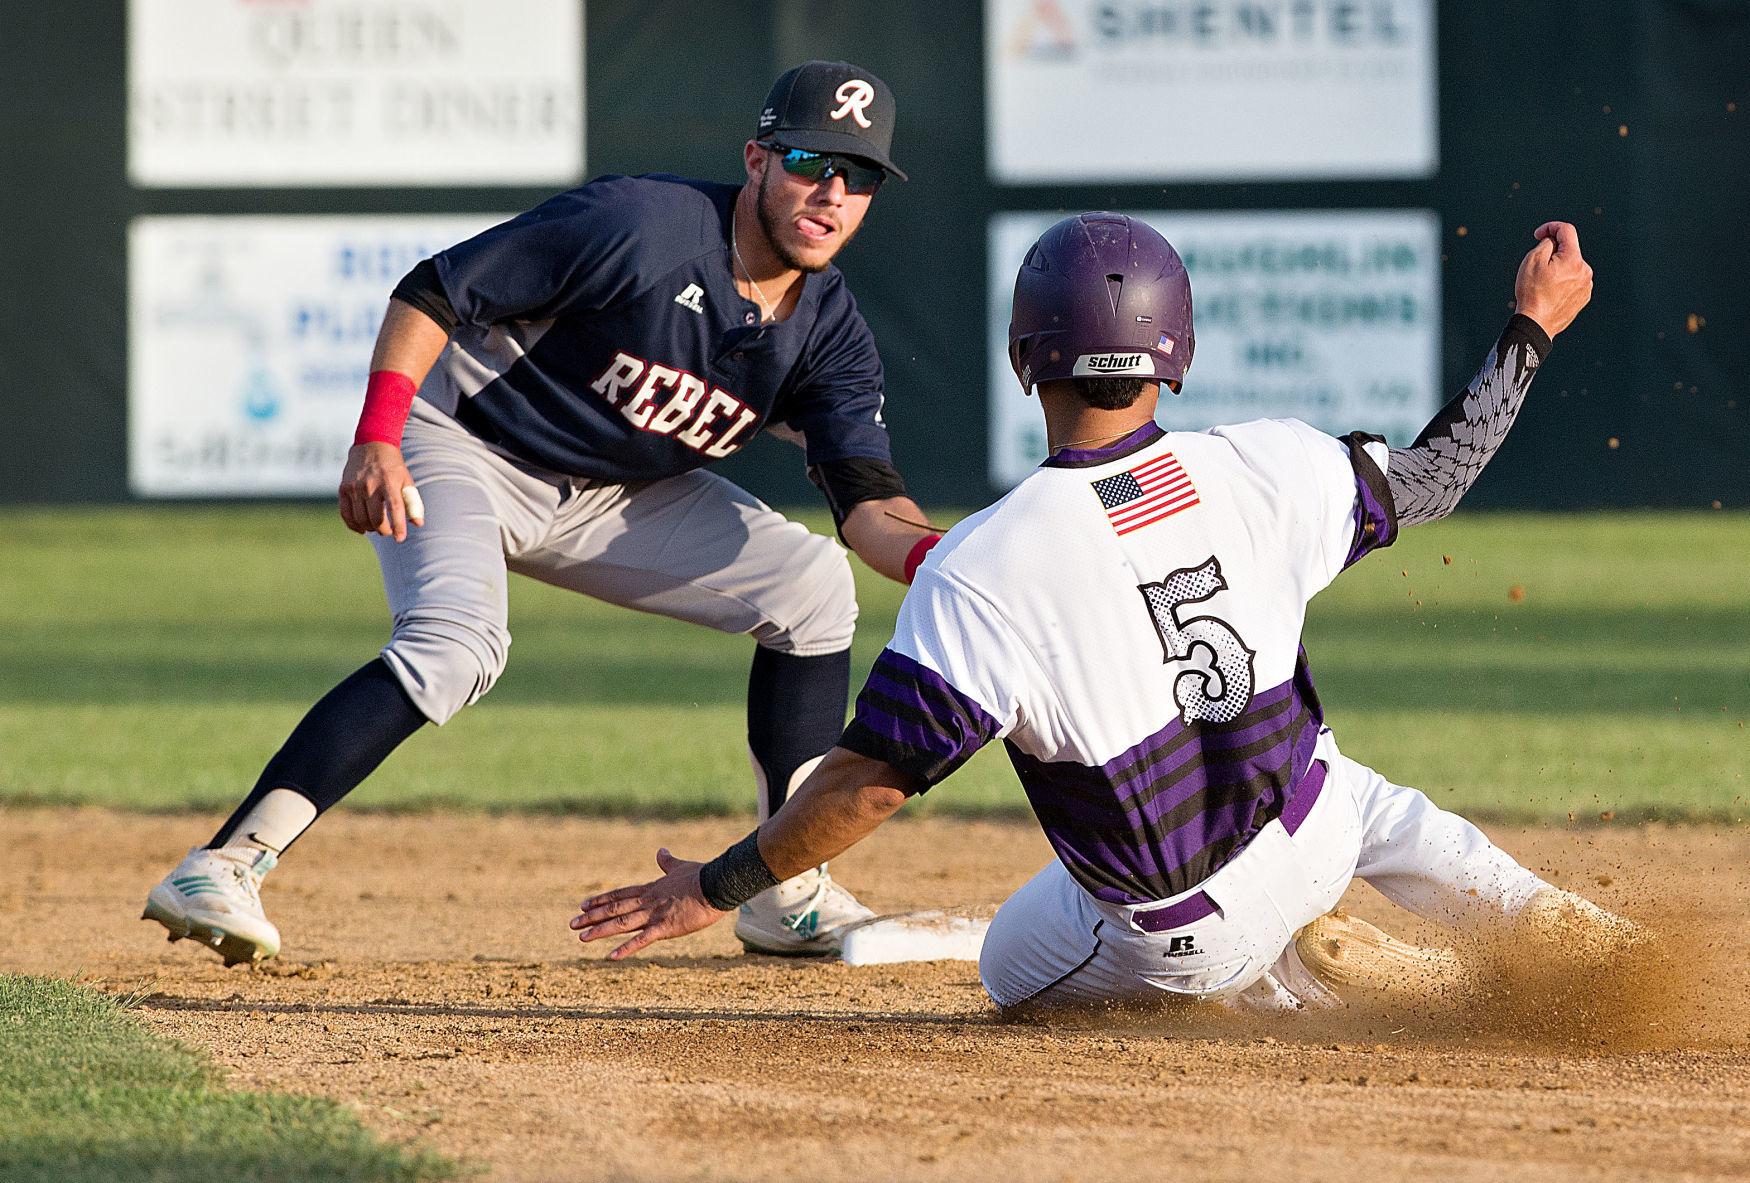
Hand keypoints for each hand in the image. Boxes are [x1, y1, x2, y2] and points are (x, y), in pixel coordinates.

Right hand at [338, 442, 423, 541]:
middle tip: (388, 532)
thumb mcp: (407, 481)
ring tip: (377, 527)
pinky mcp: (343, 489)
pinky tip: (362, 529)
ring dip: (370, 528)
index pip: (395, 508)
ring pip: (361, 519)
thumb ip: (413, 503)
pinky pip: (346, 514)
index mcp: (389, 482)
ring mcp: (354, 487)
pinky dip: (353, 525)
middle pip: (376, 517)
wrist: (371, 446)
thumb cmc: (393, 468)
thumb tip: (418, 524)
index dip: (398, 525)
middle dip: (384, 530)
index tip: (400, 538)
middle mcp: (370, 484)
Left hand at [569, 849, 728, 959]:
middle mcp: (647, 901)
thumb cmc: (701, 875)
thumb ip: (667, 862)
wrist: (716, 884)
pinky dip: (626, 948)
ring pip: (622, 923)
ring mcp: (655, 915)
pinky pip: (642, 940)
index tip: (584, 905)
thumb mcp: (680, 867)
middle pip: (615, 909)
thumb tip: (660, 850)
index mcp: (651, 889)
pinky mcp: (665, 928)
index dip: (601, 901)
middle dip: (592, 917)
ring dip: (601, 930)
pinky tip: (611, 956)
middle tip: (572, 924)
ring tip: (582, 938)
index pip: (620, 894)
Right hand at [1514, 222, 1593, 337]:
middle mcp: (1585, 270)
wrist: (1537, 323)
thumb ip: (1546, 243)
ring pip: (1571, 266)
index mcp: (1573, 259)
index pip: (1567, 231)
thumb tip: (1553, 240)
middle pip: (1569, 250)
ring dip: (1559, 267)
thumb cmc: (1532, 292)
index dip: (1551, 227)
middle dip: (1553, 252)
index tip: (1538, 234)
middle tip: (1536, 266)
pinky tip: (1550, 291)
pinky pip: (1574, 280)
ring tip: (1543, 283)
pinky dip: (1563, 280)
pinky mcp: (1584, 296)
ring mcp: (1586, 284)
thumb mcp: (1532, 261)